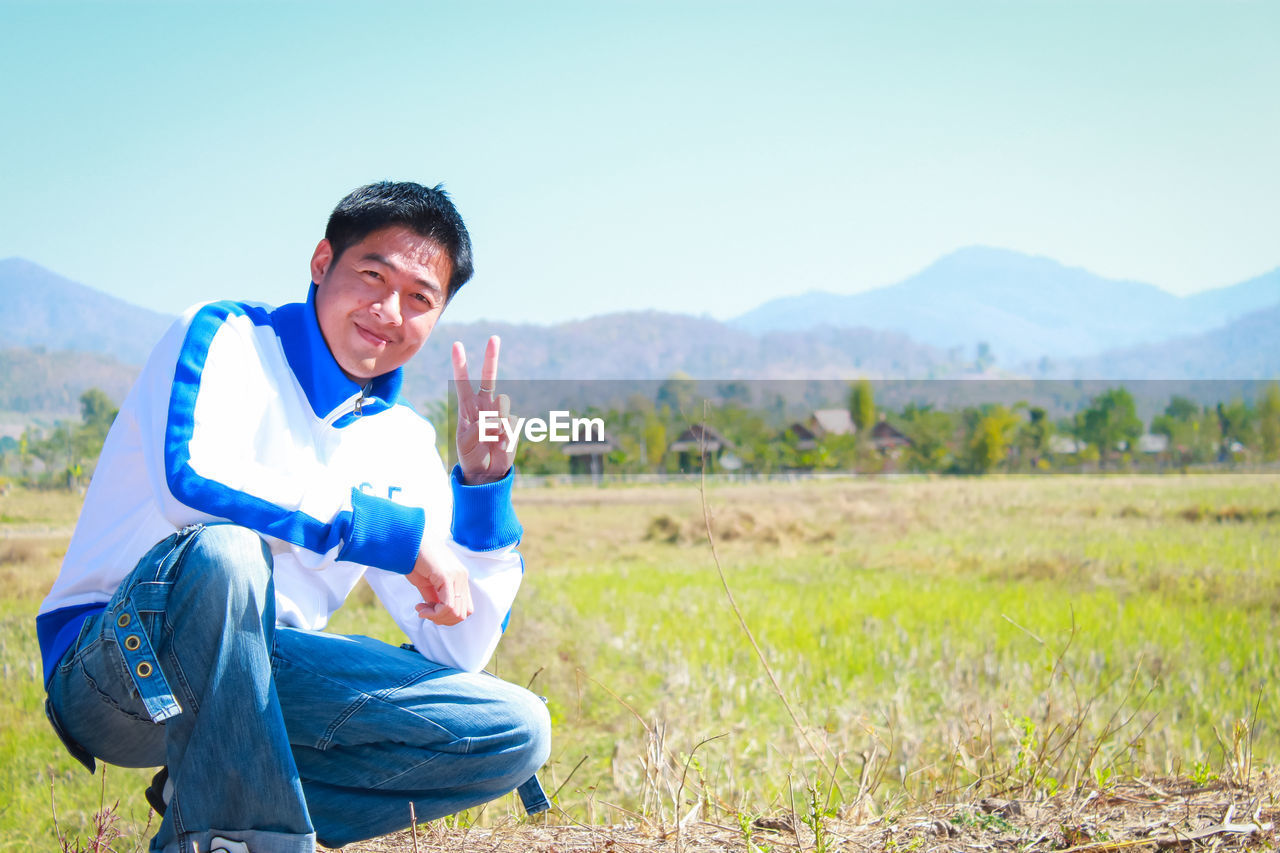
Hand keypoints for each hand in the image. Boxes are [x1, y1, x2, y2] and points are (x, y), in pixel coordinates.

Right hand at [407, 537, 473, 624]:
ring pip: (456, 612)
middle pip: (462, 614)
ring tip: (421, 610)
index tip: (429, 611)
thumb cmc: (415, 558)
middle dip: (441, 620)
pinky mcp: (447, 576)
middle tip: (424, 612)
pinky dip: (434, 613)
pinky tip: (421, 608)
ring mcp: (457, 576)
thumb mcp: (426, 582)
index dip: (448, 617)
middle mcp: (462, 577)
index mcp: (460, 578)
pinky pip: (448, 605)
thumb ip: (434, 597)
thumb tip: (435, 612)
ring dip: (437, 617)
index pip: (465, 608)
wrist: (409, 539)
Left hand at [453, 335, 515, 484]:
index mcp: (468, 407)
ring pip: (503, 402)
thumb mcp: (466, 442)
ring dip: (498, 417)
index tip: (457, 345)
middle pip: (489, 378)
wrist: (486, 472)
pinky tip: (501, 446)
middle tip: (494, 338)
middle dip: (491, 358)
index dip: (461, 365)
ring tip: (493, 435)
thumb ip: (477, 428)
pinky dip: (506, 436)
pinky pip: (511, 423)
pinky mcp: (512, 425)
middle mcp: (484, 405)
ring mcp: (499, 414)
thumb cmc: (470, 455)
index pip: (463, 382)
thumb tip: (494, 420)